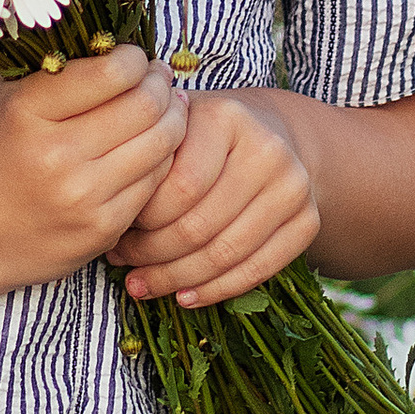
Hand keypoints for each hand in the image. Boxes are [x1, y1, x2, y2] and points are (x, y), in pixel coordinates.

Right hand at [0, 44, 189, 296]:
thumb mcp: (3, 99)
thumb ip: (54, 70)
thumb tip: (117, 44)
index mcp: (27, 112)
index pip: (112, 72)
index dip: (134, 58)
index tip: (132, 58)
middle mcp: (56, 155)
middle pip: (145, 105)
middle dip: (160, 84)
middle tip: (159, 79)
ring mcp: (82, 197)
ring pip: (161, 144)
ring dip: (172, 119)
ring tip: (166, 108)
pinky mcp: (101, 230)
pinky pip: (155, 182)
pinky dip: (161, 160)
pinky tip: (151, 148)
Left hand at [108, 86, 318, 307]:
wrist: (274, 136)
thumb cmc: (202, 135)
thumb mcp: (172, 128)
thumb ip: (145, 155)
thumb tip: (106, 207)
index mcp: (227, 117)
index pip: (180, 187)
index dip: (142, 218)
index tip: (114, 229)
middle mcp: (269, 150)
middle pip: (200, 226)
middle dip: (151, 254)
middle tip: (120, 262)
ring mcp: (294, 188)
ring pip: (225, 254)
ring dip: (176, 278)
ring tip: (140, 283)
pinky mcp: (308, 222)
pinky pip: (257, 271)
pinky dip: (215, 291)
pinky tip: (183, 296)